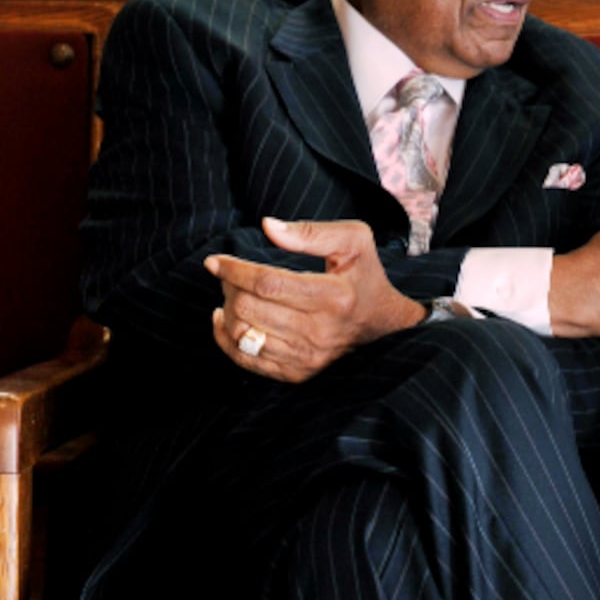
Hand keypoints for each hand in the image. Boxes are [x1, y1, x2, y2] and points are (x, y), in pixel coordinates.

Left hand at [205, 218, 424, 381]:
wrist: (384, 325)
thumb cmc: (365, 276)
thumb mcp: (353, 241)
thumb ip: (310, 232)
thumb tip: (267, 226)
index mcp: (334, 296)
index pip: (268, 284)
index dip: (234, 270)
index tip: (214, 261)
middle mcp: (320, 331)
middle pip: (250, 308)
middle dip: (230, 287)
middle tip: (230, 274)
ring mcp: (308, 356)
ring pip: (243, 334)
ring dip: (228, 309)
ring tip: (233, 294)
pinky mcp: (298, 372)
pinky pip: (246, 359)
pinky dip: (226, 338)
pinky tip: (227, 320)